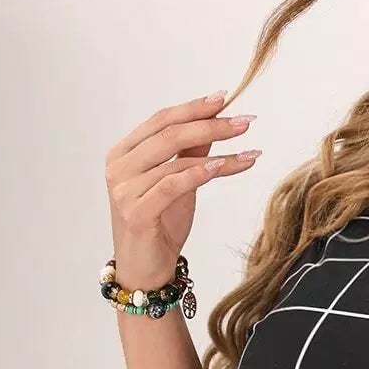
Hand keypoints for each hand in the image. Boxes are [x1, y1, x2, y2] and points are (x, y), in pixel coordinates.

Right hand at [103, 89, 260, 285]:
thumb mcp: (178, 182)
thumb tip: (215, 120)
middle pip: (169, 134)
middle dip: (210, 125)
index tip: (225, 99)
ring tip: (248, 150)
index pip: (161, 120)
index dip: (193, 108)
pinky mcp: (136, 212)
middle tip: (245, 121)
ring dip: (217, 152)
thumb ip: (190, 152)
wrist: (146, 270)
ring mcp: (124, 190)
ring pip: (175, 160)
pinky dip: (200, 174)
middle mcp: (119, 167)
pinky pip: (172, 185)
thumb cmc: (160, 225)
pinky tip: (224, 167)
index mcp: (124, 153)